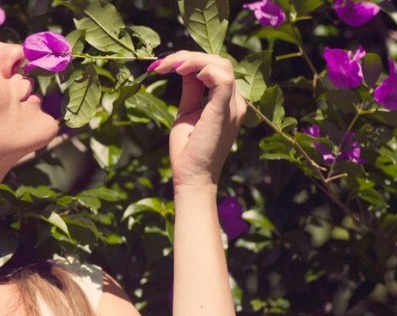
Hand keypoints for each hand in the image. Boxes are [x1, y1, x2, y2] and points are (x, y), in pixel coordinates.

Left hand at [151, 52, 246, 190]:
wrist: (191, 176)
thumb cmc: (188, 150)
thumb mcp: (187, 112)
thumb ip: (191, 90)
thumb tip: (185, 69)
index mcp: (228, 102)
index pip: (215, 68)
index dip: (190, 61)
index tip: (162, 66)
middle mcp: (236, 102)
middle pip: (218, 62)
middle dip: (187, 57)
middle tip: (161, 65)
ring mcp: (232, 107)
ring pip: (221, 64)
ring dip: (192, 59)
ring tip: (169, 66)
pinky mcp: (223, 111)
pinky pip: (222, 78)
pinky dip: (202, 68)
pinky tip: (181, 71)